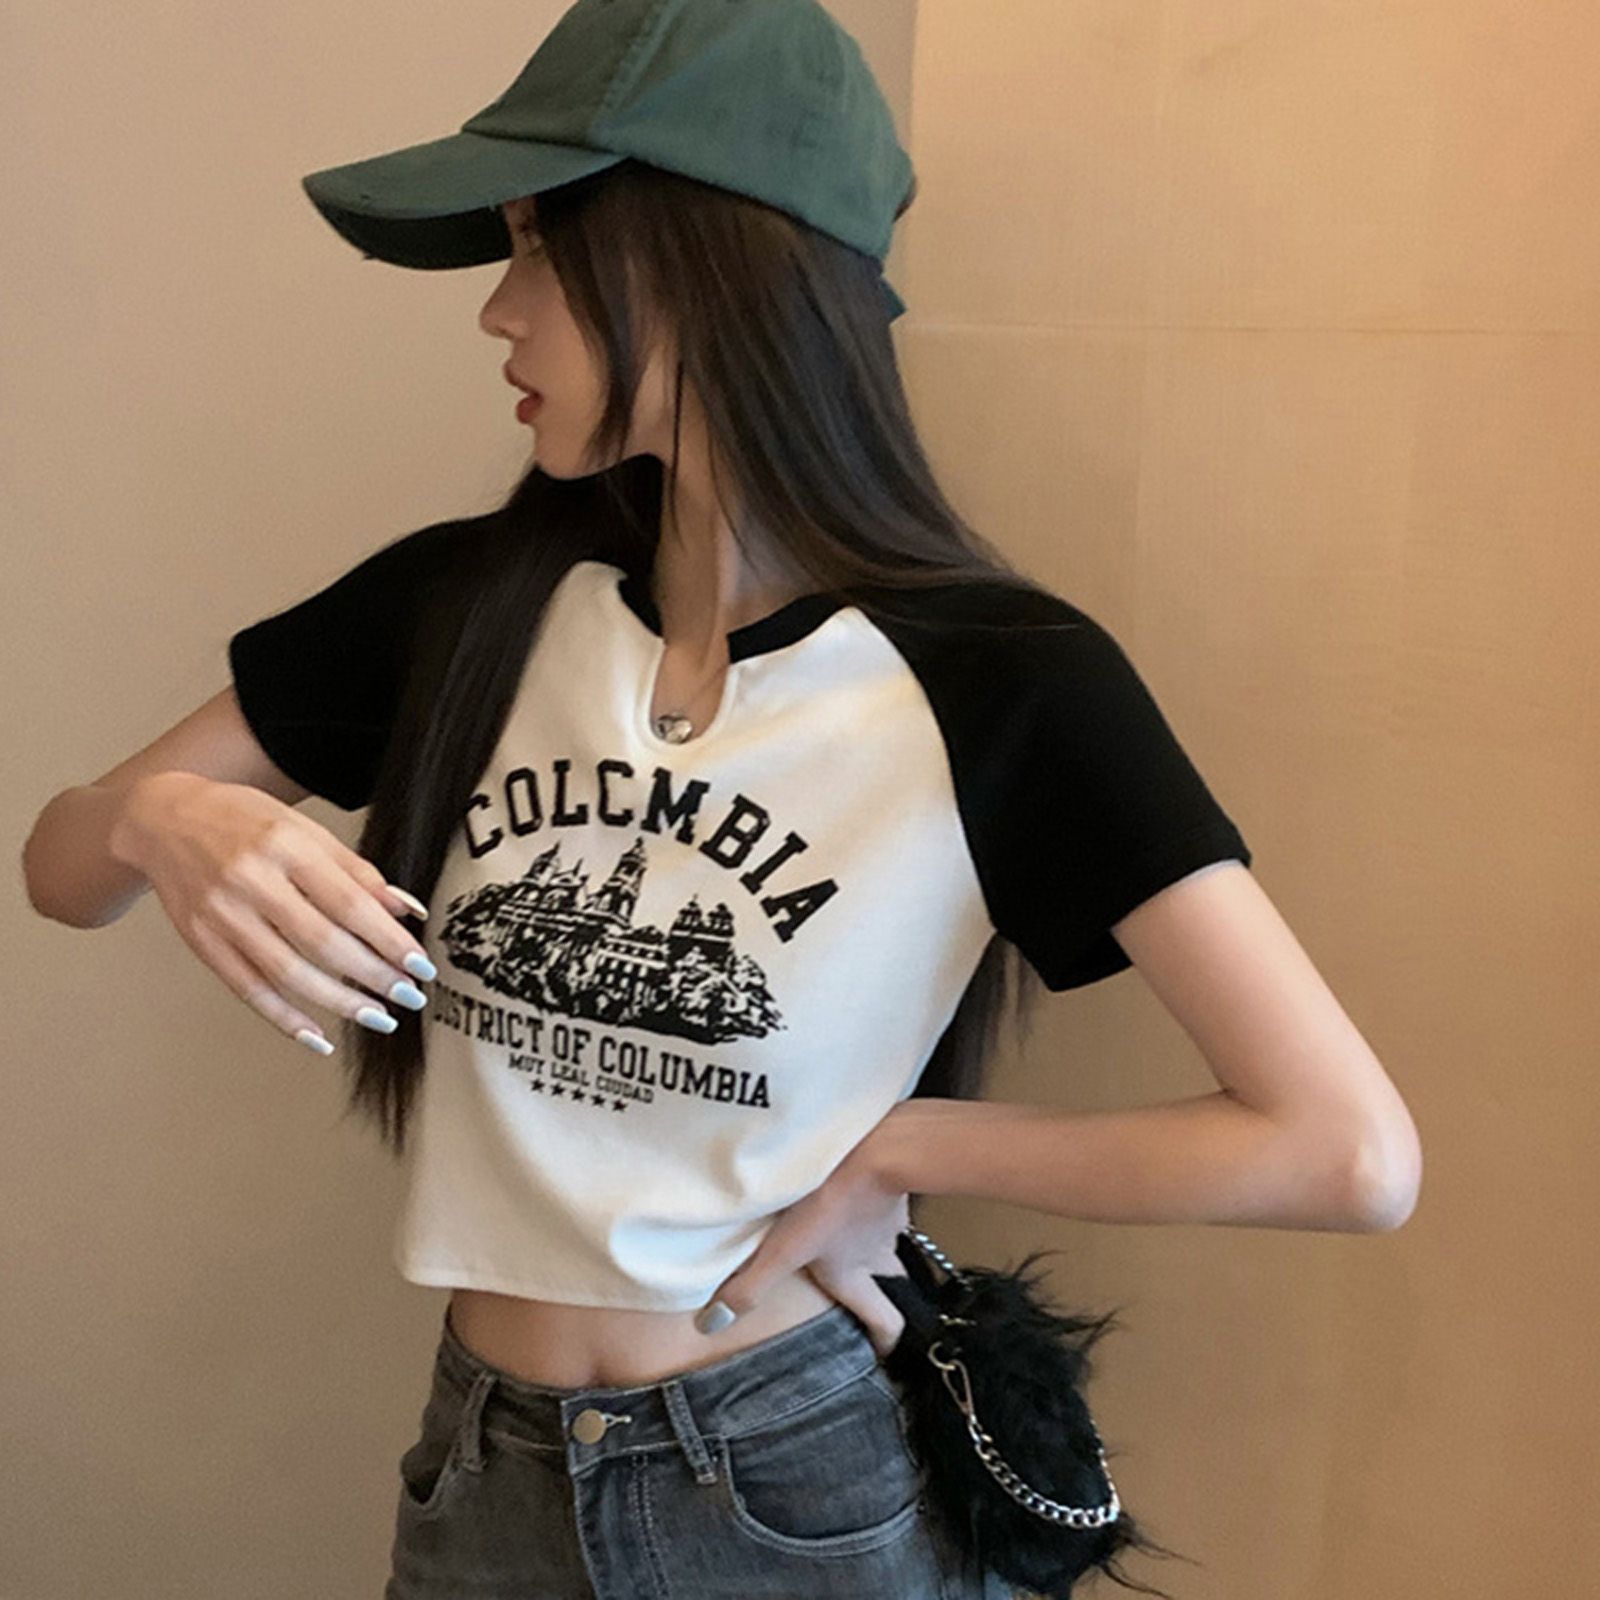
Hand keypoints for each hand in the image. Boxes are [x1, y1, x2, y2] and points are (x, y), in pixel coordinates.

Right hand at [113, 771, 435, 1053]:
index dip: (389, 941)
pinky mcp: (202, 942)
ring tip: (378, 1017)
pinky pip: (248, 990)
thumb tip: (405, 910)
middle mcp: (252, 882)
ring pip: (288, 973)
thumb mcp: (306, 829)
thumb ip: (356, 871)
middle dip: (373, 976)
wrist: (165, 819)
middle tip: (409, 996)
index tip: (420, 965)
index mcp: (286, 846)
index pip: (349, 904)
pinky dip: (285, 1018)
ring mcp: (223, 916)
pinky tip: (318, 1035)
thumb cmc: (245, 820)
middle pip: (322, 942)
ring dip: (339, 1003)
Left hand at [695, 1128, 911, 1360]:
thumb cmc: (831, 1200)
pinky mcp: (889, 1184)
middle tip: (864, 1282)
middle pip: (891, 1282)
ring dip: (868, 1238)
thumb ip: (750, 1285)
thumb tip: (712, 1325)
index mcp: (855, 1276)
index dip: (884, 1339)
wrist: (877, 1147)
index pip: (884, 1321)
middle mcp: (878, 1253)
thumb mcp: (784, 1249)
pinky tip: (846, 1181)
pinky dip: (867, 1197)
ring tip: (843, 1225)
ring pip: (884, 1239)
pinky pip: (882, 1201)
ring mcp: (889, 1219)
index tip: (881, 1348)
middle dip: (880, 1287)